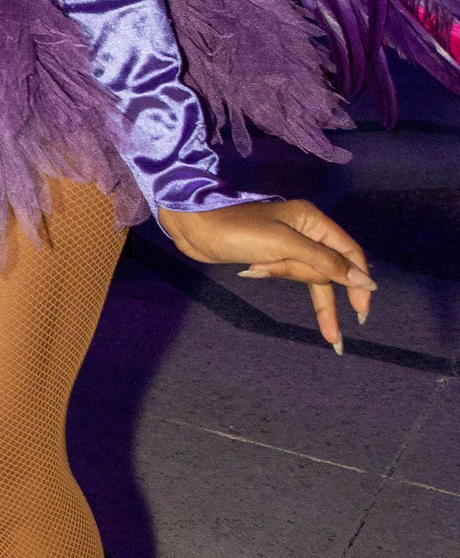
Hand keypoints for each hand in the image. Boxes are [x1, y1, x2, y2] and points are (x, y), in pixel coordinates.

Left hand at [158, 196, 374, 351]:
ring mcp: (287, 243)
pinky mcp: (270, 255)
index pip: (349, 252)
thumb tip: (364, 280)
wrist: (193, 226)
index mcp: (313, 220)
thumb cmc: (238, 230)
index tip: (361, 311)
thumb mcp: (284, 245)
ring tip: (257, 266)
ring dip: (285, 276)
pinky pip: (283, 272)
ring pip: (304, 273)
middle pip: (328, 268)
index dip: (358, 280)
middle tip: (334, 338)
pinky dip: (273, 274)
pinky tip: (253, 269)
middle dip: (322, 293)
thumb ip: (324, 262)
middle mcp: (305, 230)